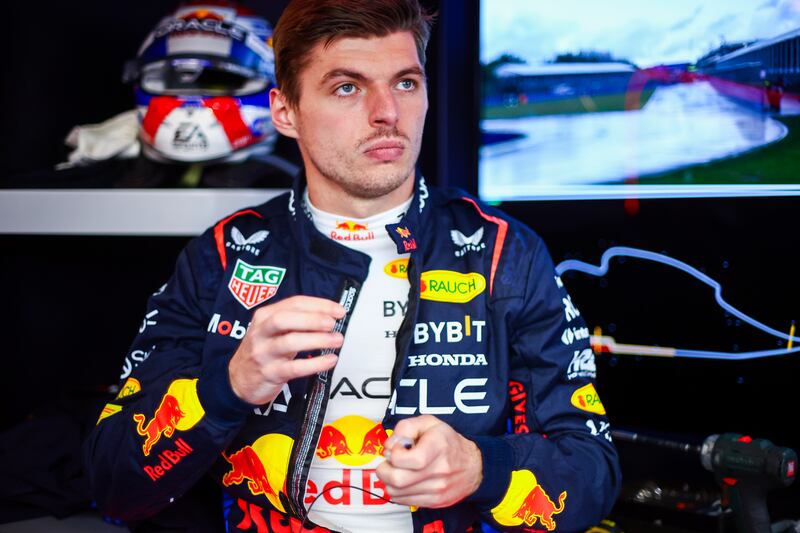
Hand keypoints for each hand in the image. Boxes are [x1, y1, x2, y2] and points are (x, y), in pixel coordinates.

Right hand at [228, 295, 344, 404]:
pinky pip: (294, 368)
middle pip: (286, 319)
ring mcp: (264, 353)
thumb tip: (330, 315)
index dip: (319, 305)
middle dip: (313, 319)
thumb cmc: (264, 350)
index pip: (294, 303)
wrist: (238, 380)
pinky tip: (330, 360)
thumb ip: (295, 321)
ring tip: (337, 340)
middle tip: (333, 323)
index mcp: (265, 316)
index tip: (339, 310)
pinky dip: (315, 363)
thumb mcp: (272, 330)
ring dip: (317, 340)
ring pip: (290, 342)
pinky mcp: (270, 373)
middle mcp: (261, 332)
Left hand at [376, 415, 482, 507]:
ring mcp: (437, 489)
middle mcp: (439, 470)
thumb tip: (390, 445)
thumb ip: (406, 427)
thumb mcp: (429, 423)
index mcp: (437, 446)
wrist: (474, 466)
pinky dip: (398, 491)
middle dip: (384, 470)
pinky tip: (405, 480)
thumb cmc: (448, 442)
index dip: (394, 454)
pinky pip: (404, 501)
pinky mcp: (435, 502)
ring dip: (389, 481)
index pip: (407, 459)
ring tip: (398, 470)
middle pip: (398, 480)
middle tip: (387, 462)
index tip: (395, 449)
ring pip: (397, 493)